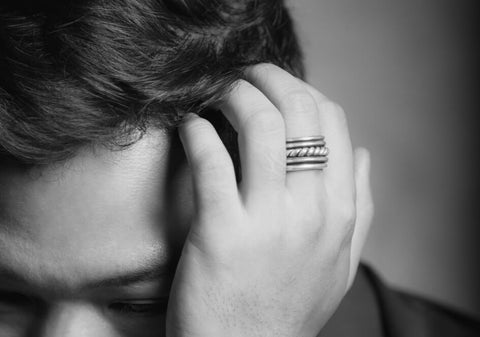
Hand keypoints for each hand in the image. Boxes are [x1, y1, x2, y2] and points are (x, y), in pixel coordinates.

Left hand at [167, 64, 372, 336]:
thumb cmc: (285, 308)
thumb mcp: (339, 262)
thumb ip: (361, 207)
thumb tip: (362, 154)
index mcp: (341, 212)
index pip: (333, 123)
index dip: (302, 91)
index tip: (275, 87)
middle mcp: (313, 210)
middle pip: (300, 112)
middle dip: (267, 79)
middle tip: (242, 77)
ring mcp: (268, 221)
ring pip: (261, 124)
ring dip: (234, 95)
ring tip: (215, 94)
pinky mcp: (221, 231)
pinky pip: (211, 158)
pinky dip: (197, 130)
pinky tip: (189, 126)